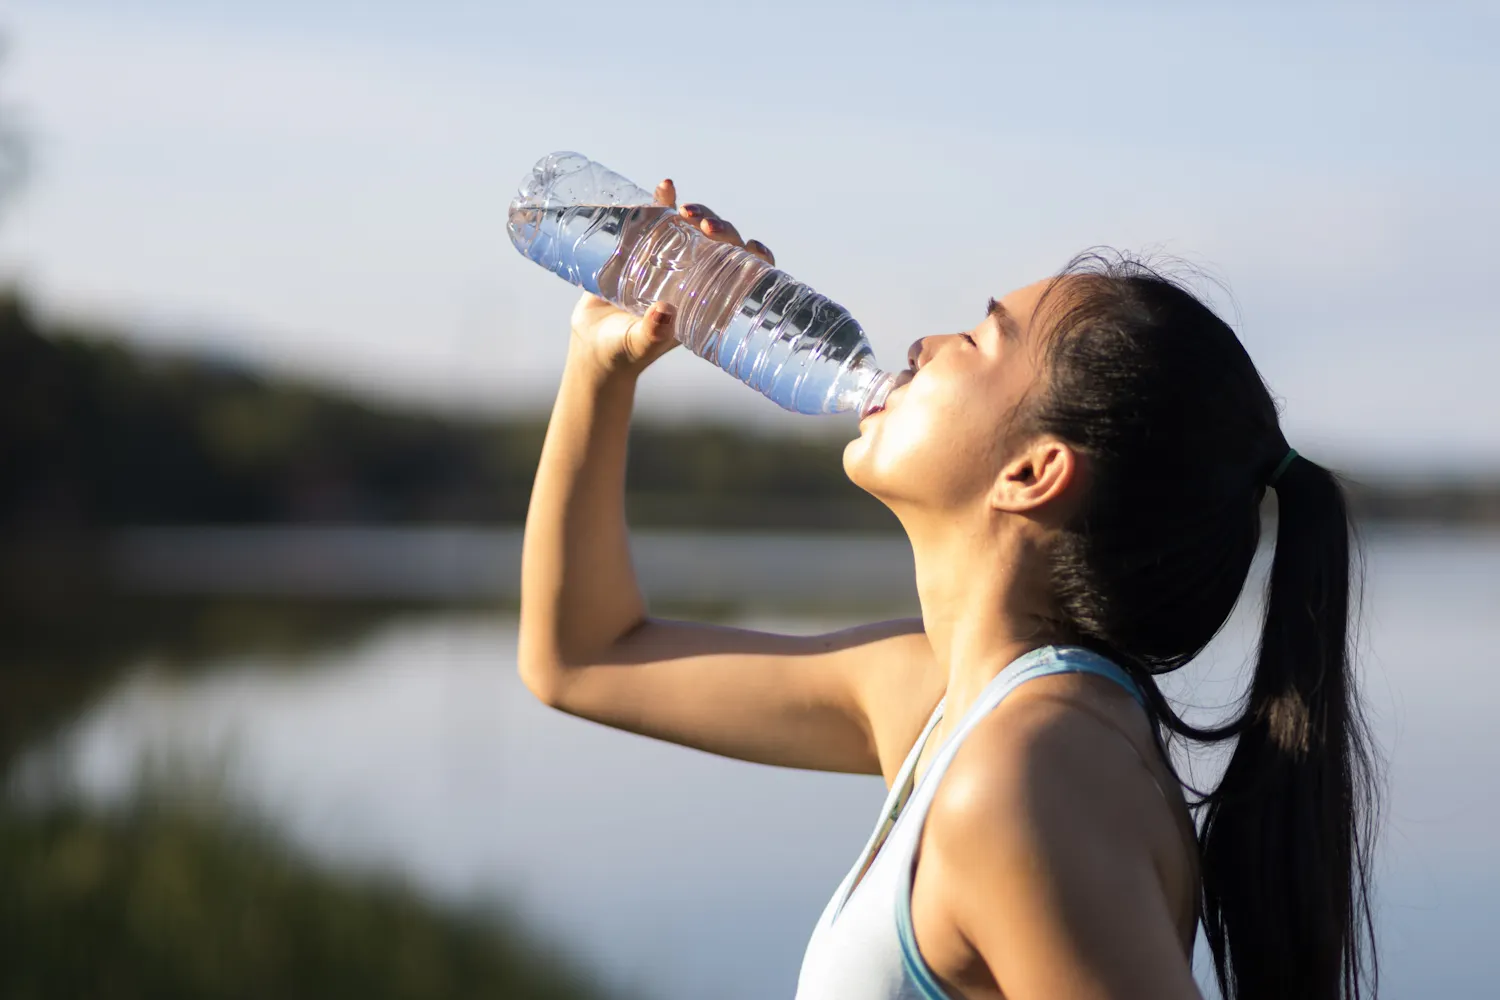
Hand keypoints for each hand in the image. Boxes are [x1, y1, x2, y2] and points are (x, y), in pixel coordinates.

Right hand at [568, 178, 776, 377]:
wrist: (592, 343)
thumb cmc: (623, 351)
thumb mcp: (638, 344)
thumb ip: (651, 333)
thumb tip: (664, 313)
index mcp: (708, 302)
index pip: (745, 277)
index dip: (757, 259)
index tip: (753, 246)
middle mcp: (695, 277)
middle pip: (723, 245)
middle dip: (722, 230)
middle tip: (706, 226)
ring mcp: (671, 259)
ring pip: (696, 228)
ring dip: (698, 212)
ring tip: (683, 209)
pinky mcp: (644, 246)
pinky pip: (659, 219)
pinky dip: (663, 201)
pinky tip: (666, 186)